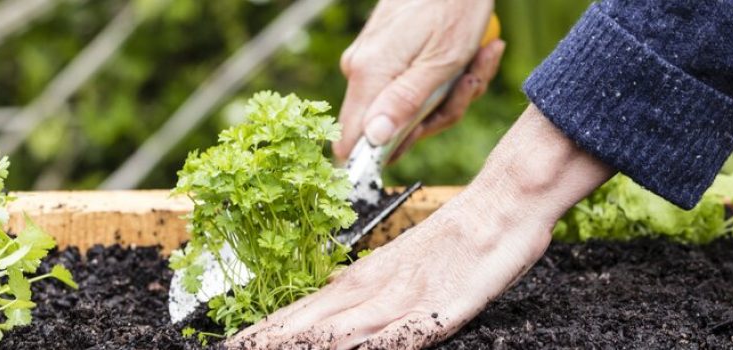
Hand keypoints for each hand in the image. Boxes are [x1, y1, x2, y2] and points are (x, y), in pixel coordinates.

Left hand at [229, 106, 613, 348]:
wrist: (501, 205)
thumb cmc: (456, 240)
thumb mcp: (404, 268)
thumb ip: (370, 294)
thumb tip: (332, 321)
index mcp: (364, 279)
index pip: (303, 310)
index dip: (266, 330)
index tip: (231, 343)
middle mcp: (374, 288)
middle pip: (310, 323)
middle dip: (270, 340)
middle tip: (232, 349)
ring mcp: (404, 299)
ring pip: (342, 330)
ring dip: (303, 343)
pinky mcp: (436, 308)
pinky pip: (398, 334)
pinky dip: (372, 344)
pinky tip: (343, 349)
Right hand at [331, 0, 504, 161]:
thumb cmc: (454, 7)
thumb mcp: (442, 63)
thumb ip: (405, 103)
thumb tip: (374, 140)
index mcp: (370, 75)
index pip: (353, 142)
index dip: (384, 154)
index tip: (421, 137)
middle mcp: (360, 69)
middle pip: (390, 126)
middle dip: (438, 114)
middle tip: (470, 83)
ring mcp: (370, 59)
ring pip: (409, 104)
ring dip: (452, 92)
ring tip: (480, 59)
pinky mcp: (383, 51)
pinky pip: (412, 82)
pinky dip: (446, 76)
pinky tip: (474, 53)